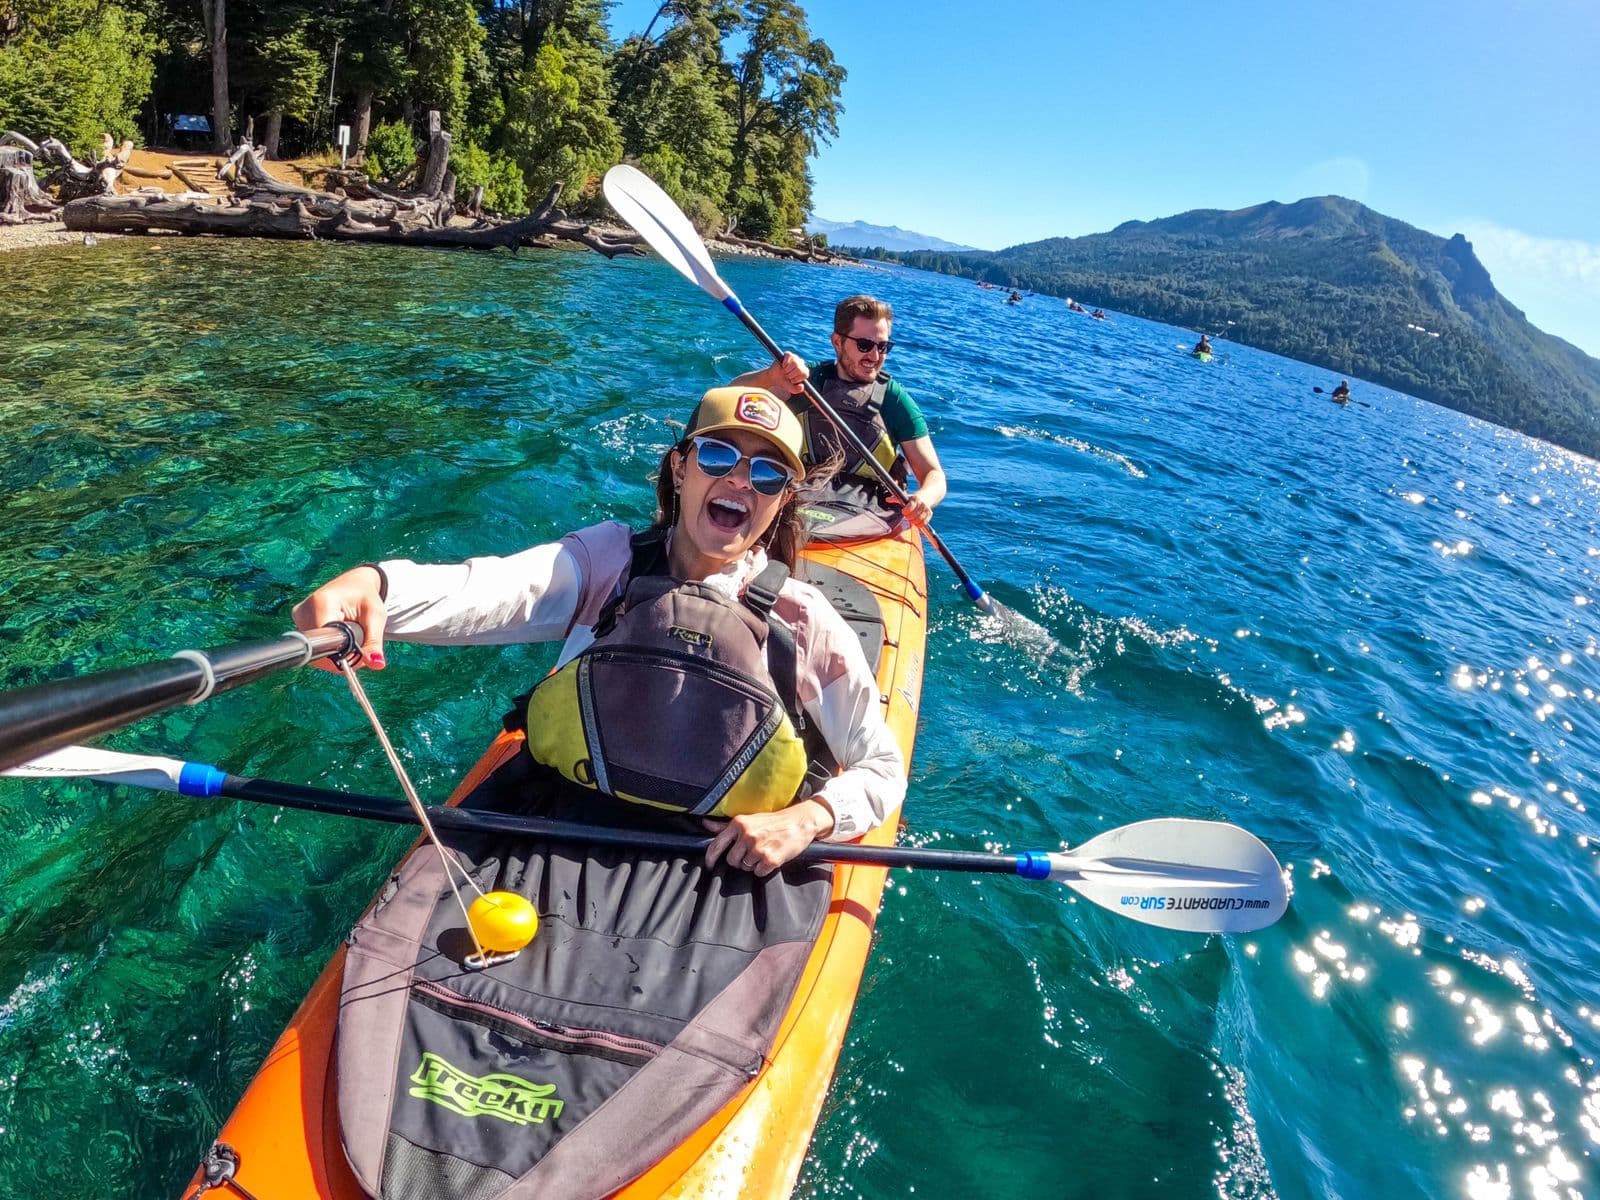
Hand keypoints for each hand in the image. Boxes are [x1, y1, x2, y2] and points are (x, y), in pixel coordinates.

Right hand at [291, 565, 388, 670]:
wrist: (355, 584)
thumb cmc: (366, 597)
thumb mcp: (376, 617)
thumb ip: (374, 642)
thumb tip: (377, 664)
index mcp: (321, 603)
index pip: (324, 643)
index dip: (341, 655)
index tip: (358, 654)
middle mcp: (304, 610)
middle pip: (318, 650)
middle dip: (340, 657)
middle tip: (358, 647)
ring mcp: (299, 618)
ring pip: (315, 653)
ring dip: (334, 654)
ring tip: (350, 639)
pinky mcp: (299, 624)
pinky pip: (313, 649)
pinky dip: (328, 650)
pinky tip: (339, 639)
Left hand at [702, 799, 833, 875]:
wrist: (799, 822)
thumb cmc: (773, 821)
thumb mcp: (749, 819)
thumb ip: (725, 825)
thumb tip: (705, 825)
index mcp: (739, 823)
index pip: (716, 845)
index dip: (710, 858)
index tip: (709, 865)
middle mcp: (747, 835)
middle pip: (731, 860)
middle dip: (739, 860)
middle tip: (751, 852)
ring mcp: (758, 848)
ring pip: (745, 867)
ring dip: (752, 864)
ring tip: (763, 852)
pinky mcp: (770, 859)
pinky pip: (758, 872)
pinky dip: (763, 868)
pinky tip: (770, 857)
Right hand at [776, 351, 808, 394]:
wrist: (774, 378)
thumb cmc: (784, 382)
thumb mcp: (791, 389)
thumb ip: (798, 390)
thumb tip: (802, 385)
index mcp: (804, 371)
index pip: (805, 374)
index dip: (797, 379)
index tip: (791, 380)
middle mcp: (801, 364)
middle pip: (799, 369)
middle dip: (791, 375)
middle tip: (787, 376)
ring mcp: (795, 358)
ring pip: (795, 364)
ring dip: (787, 370)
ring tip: (785, 372)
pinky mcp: (789, 354)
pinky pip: (789, 357)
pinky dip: (785, 363)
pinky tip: (783, 366)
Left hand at [889, 493, 932, 526]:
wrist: (927, 496)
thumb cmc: (914, 499)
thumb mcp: (905, 497)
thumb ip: (896, 499)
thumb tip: (887, 499)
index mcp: (915, 499)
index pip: (910, 507)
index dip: (905, 511)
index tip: (904, 511)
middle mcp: (922, 504)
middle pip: (914, 515)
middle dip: (909, 517)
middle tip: (907, 516)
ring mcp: (926, 509)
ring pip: (919, 519)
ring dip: (914, 521)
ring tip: (911, 519)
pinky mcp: (930, 514)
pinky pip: (924, 522)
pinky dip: (919, 524)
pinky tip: (917, 522)